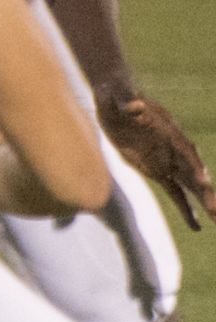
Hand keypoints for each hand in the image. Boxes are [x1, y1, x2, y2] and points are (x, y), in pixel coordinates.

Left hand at [98, 90, 213, 229]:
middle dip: (205, 191)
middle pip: (193, 172)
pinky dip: (185, 208)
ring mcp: (166, 160)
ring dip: (202, 202)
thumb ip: (128, 103)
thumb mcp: (118, 98)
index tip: (202, 181)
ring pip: (189, 185)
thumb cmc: (117, 96)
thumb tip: (134, 106)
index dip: (194, 166)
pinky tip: (197, 225)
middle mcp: (173, 148)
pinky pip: (175, 192)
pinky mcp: (156, 170)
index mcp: (168, 132)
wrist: (115, 98)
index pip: (185, 151)